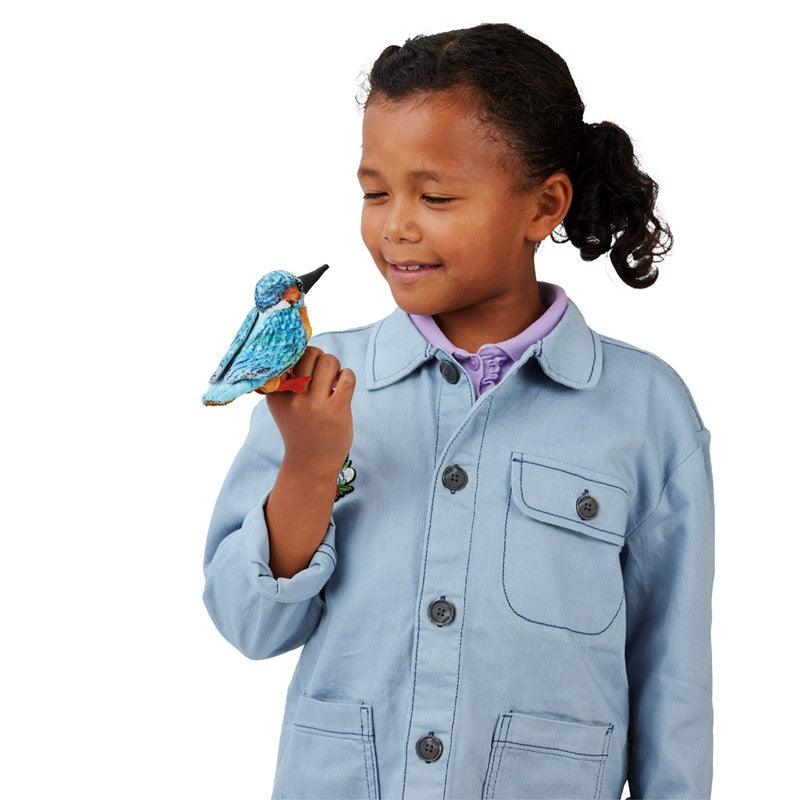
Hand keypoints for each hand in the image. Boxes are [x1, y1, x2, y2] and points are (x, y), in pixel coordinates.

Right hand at [265, 346, 355, 476]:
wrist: (311, 462)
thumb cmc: (299, 427)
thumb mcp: (282, 405)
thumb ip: (286, 380)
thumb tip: (300, 346)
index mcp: (277, 393)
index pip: (289, 356)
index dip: (302, 355)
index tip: (307, 369)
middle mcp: (293, 398)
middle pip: (311, 353)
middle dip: (321, 358)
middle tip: (323, 374)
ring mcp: (315, 405)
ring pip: (329, 361)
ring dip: (335, 367)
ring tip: (333, 381)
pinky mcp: (336, 411)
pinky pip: (347, 377)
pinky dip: (348, 376)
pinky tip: (342, 387)